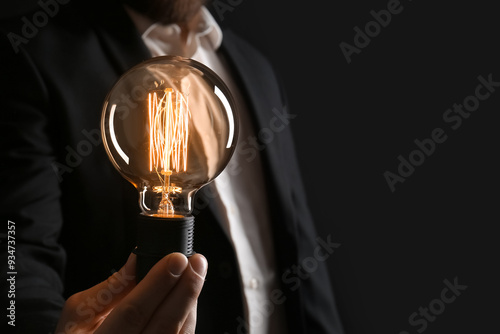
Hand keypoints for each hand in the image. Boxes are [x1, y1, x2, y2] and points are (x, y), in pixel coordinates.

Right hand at [55, 252, 207, 333]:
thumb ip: (111, 288)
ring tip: (196, 272)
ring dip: (190, 301)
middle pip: (164, 325)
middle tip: (197, 261)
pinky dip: (188, 316)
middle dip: (185, 290)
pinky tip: (188, 295)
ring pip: (179, 333)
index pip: (133, 312)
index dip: (157, 284)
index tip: (176, 258)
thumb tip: (139, 258)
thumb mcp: (80, 313)